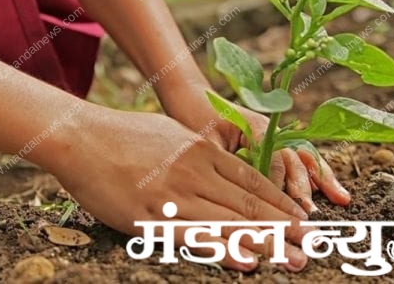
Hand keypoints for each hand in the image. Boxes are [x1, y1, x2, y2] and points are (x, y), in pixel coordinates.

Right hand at [48, 107, 313, 271]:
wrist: (79, 137)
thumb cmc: (123, 134)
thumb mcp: (171, 132)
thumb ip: (200, 150)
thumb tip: (226, 164)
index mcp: (201, 150)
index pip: (253, 182)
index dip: (282, 204)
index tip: (305, 220)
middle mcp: (194, 173)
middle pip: (248, 205)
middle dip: (285, 228)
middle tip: (314, 247)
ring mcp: (172, 196)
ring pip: (228, 223)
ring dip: (266, 243)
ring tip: (294, 260)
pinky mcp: (148, 219)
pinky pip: (192, 237)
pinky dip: (222, 249)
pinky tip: (246, 261)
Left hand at [164, 88, 350, 211]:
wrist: (192, 97)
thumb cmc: (194, 118)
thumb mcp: (205, 142)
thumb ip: (224, 162)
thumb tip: (235, 191)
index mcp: (254, 127)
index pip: (273, 159)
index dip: (278, 184)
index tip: (281, 208)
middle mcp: (270, 130)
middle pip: (293, 159)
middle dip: (303, 187)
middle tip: (309, 213)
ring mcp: (275, 135)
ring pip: (303, 158)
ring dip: (321, 180)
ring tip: (340, 199)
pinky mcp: (275, 143)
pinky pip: (300, 158)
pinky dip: (317, 174)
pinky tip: (335, 191)